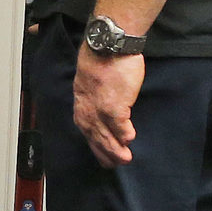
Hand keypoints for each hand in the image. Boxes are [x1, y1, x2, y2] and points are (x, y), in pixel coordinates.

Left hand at [72, 43, 144, 168]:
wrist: (107, 46)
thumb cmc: (101, 61)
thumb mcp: (89, 83)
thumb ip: (93, 97)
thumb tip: (101, 103)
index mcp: (81, 107)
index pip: (88, 133)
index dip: (97, 147)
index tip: (104, 157)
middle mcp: (88, 113)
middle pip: (97, 140)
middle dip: (107, 154)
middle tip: (118, 164)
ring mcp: (100, 111)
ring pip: (108, 138)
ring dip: (117, 151)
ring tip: (126, 159)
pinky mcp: (115, 107)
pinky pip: (120, 127)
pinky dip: (125, 135)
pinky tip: (131, 140)